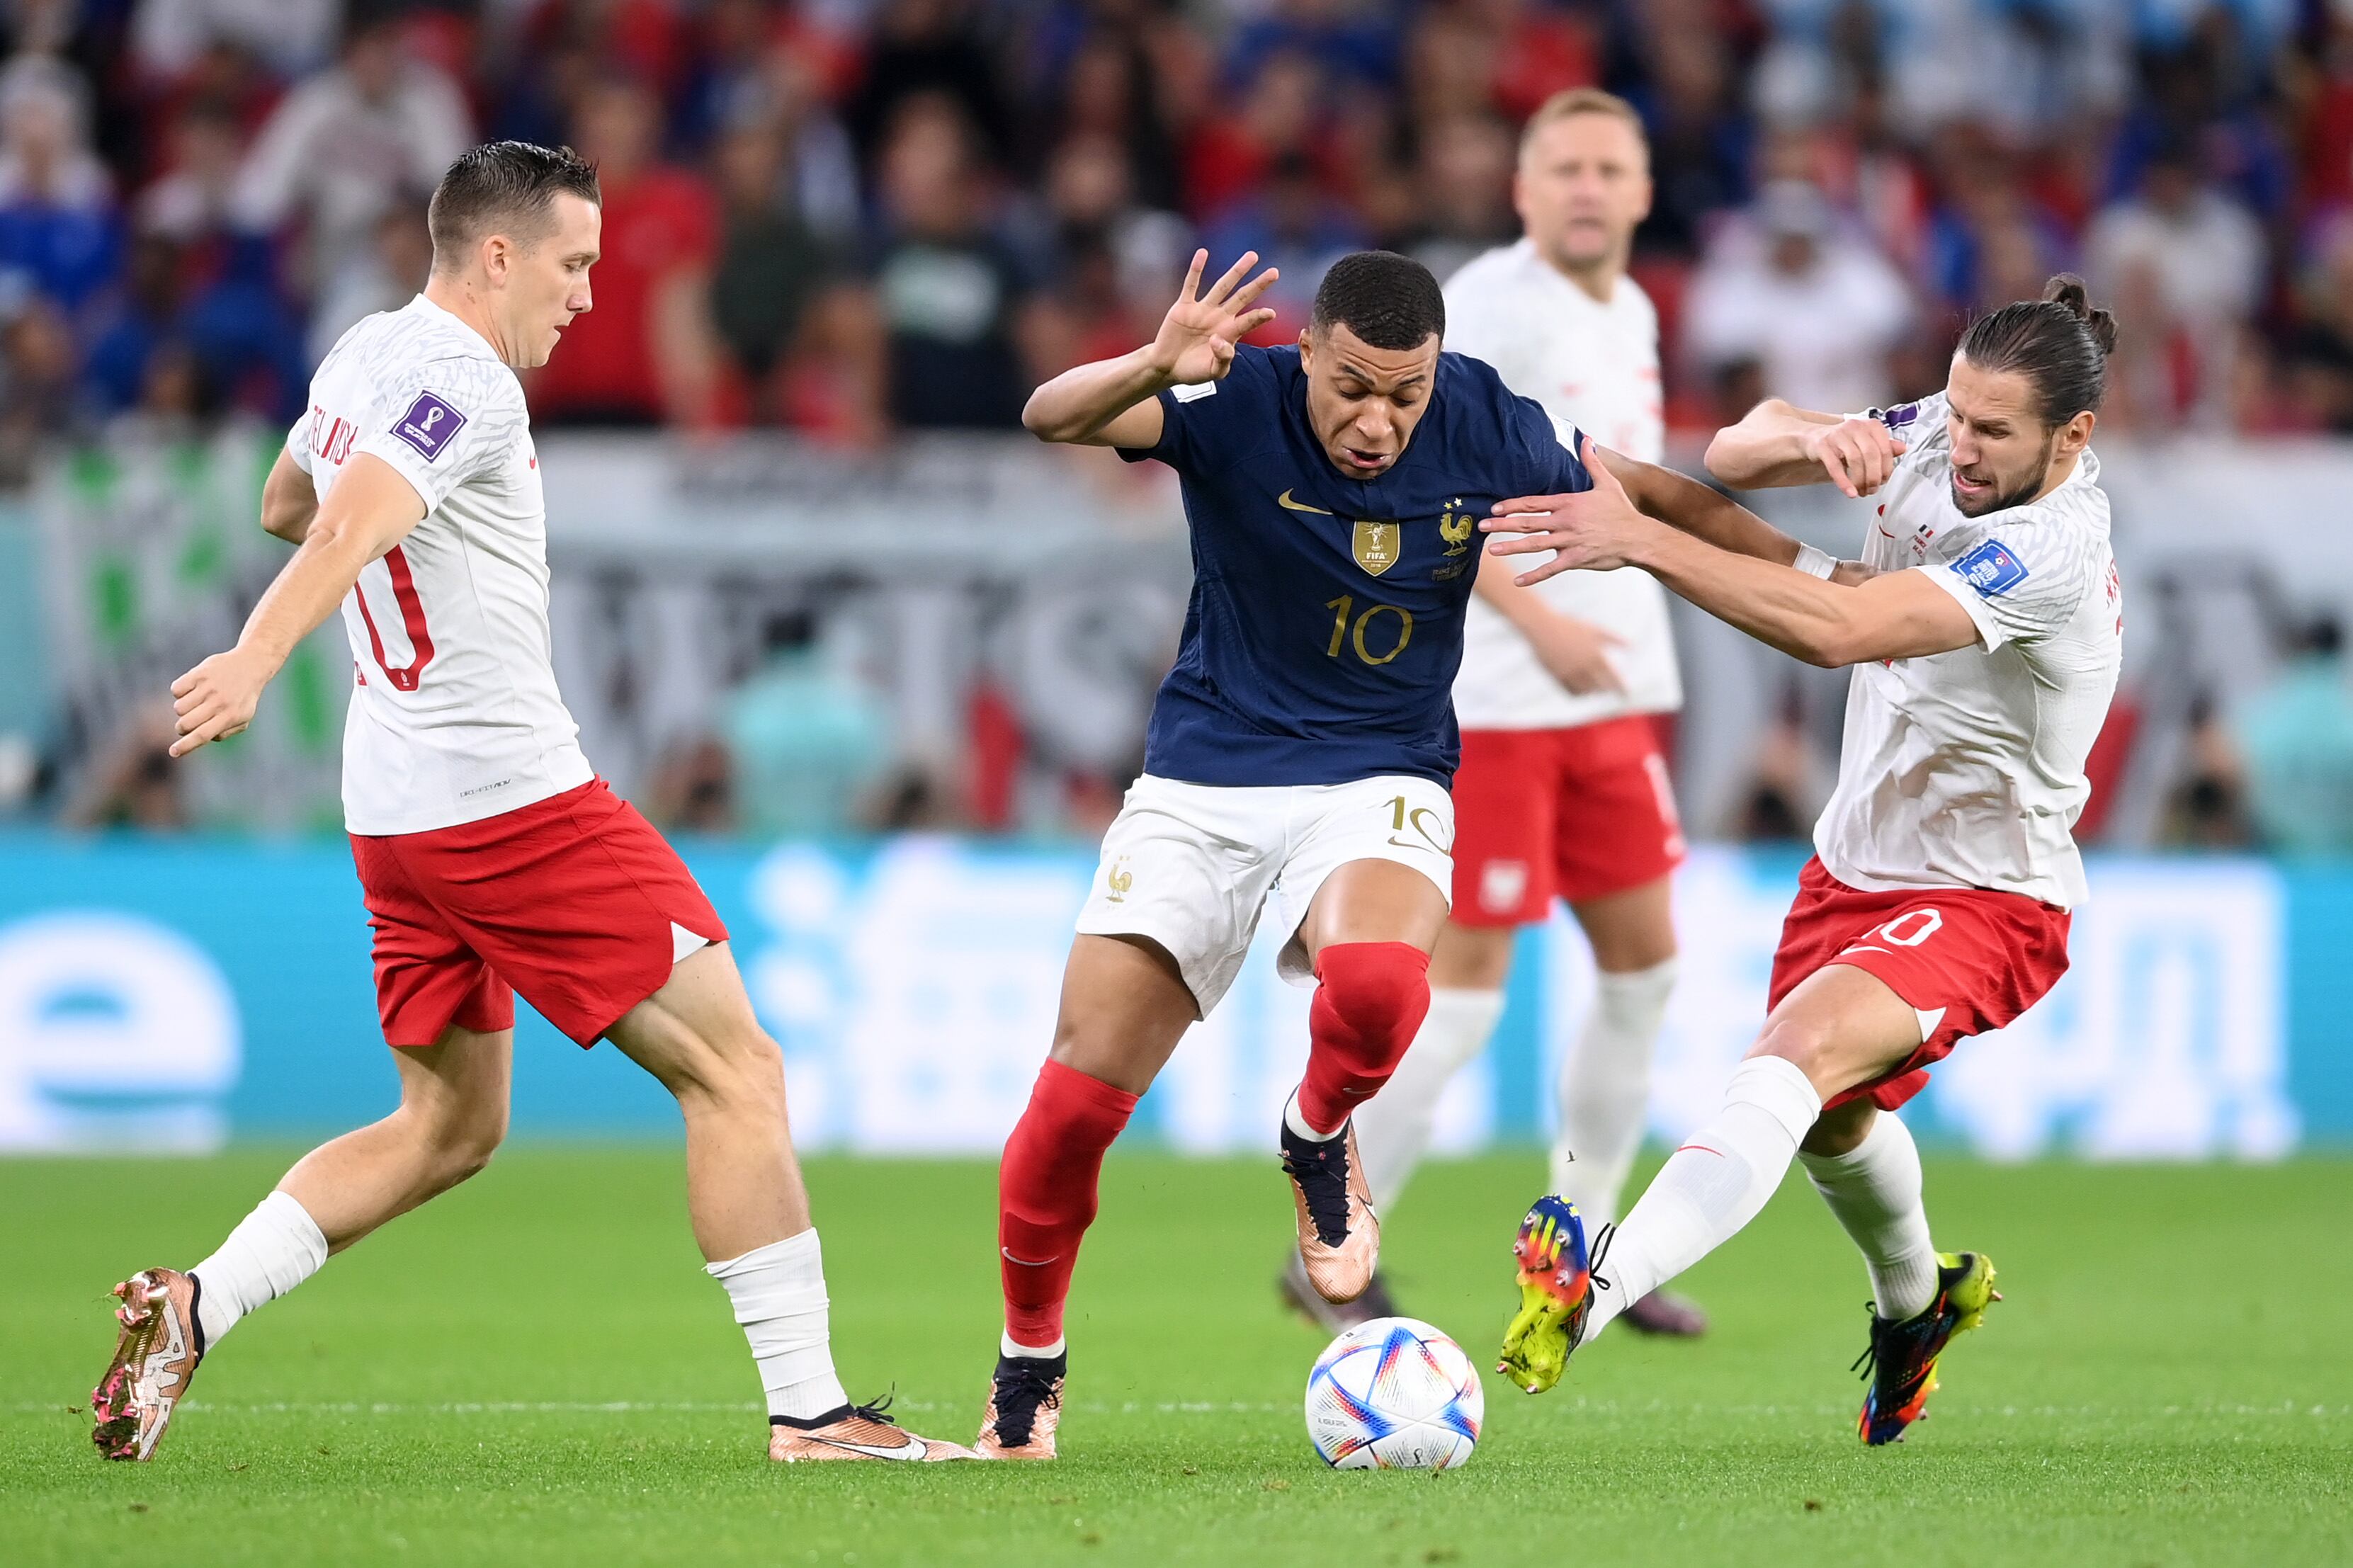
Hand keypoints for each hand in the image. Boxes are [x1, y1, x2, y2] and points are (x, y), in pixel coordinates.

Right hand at [168, 646, 275, 757]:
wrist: (250, 665)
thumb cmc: (244, 697)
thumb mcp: (243, 718)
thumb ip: (224, 732)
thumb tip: (201, 738)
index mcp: (231, 716)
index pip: (202, 735)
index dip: (186, 746)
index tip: (173, 753)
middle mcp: (219, 702)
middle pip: (186, 723)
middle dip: (182, 728)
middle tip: (188, 723)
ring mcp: (208, 687)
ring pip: (178, 708)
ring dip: (182, 709)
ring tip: (196, 702)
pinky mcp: (199, 673)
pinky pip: (176, 689)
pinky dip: (180, 692)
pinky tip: (193, 688)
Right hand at [1149, 249, 1278, 385]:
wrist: (1167, 368)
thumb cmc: (1194, 371)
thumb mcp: (1214, 372)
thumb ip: (1223, 358)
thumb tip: (1220, 340)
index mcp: (1230, 334)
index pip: (1248, 322)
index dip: (1259, 317)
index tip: (1270, 313)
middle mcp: (1220, 317)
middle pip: (1242, 297)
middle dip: (1258, 285)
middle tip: (1275, 272)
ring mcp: (1203, 310)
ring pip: (1223, 286)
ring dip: (1237, 271)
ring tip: (1253, 256)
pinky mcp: (1184, 307)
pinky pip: (1191, 285)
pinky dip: (1196, 269)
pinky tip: (1203, 253)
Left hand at [1481, 436, 1662, 587]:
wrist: (1638, 537)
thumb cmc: (1621, 510)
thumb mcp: (1607, 483)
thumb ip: (1592, 462)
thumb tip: (1587, 439)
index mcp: (1568, 503)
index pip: (1533, 502)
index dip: (1512, 504)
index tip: (1494, 506)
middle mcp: (1565, 521)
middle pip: (1527, 522)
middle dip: (1503, 524)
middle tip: (1482, 526)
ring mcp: (1569, 541)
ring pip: (1535, 544)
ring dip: (1512, 547)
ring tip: (1491, 550)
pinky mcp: (1576, 558)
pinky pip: (1551, 568)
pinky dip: (1534, 575)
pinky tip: (1517, 581)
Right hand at [1521, 612, 1626, 695]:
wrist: (1542, 627)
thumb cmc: (1570, 626)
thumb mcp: (1595, 630)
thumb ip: (1614, 639)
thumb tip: (1632, 646)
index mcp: (1595, 656)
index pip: (1613, 678)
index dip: (1621, 688)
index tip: (1626, 695)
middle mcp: (1583, 667)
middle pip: (1600, 687)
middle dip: (1607, 690)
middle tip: (1612, 690)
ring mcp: (1569, 673)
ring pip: (1585, 691)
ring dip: (1593, 692)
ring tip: (1597, 690)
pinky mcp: (1557, 677)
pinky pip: (1570, 691)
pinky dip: (1579, 693)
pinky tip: (1582, 690)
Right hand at [1801, 416, 1905, 498]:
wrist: (1815, 439)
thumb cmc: (1845, 443)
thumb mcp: (1867, 443)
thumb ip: (1885, 447)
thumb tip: (1902, 448)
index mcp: (1871, 426)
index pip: (1885, 449)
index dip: (1887, 469)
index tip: (1884, 481)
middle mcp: (1856, 427)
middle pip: (1871, 455)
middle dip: (1874, 477)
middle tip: (1872, 489)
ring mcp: (1838, 435)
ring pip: (1855, 460)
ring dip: (1859, 481)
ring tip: (1860, 491)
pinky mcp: (1823, 445)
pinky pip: (1835, 466)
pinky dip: (1844, 482)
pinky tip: (1849, 492)